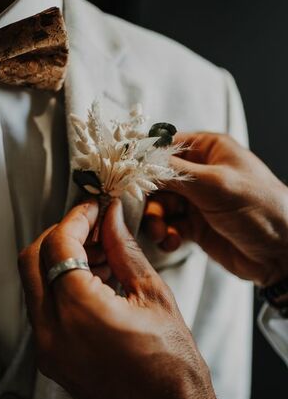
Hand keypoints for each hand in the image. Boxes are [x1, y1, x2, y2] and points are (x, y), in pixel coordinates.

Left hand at [19, 199, 231, 398]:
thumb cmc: (171, 364)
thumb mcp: (152, 295)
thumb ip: (123, 249)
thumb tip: (112, 217)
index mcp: (78, 310)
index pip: (58, 243)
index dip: (76, 217)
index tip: (94, 207)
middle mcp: (51, 330)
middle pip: (33, 259)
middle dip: (61, 234)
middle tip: (94, 226)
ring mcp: (46, 347)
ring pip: (35, 283)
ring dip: (60, 258)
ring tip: (100, 252)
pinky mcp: (50, 358)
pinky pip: (45, 308)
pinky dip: (62, 285)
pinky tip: (94, 279)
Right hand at [143, 132, 287, 286]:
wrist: (281, 252)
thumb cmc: (259, 207)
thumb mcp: (215, 184)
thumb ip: (174, 172)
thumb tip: (140, 162)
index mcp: (208, 149)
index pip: (165, 146)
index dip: (144, 161)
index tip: (126, 176)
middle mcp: (199, 172)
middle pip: (156, 179)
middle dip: (149, 198)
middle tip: (148, 214)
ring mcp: (196, 200)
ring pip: (159, 205)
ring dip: (155, 220)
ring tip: (162, 234)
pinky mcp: (194, 226)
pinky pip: (167, 226)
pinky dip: (165, 235)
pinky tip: (172, 242)